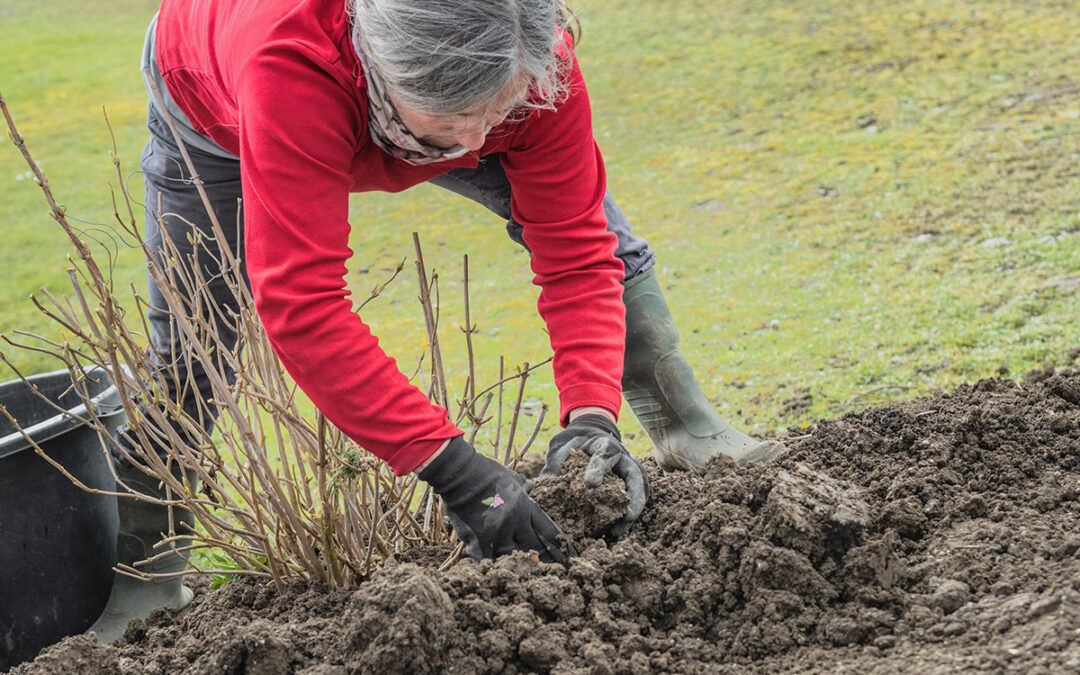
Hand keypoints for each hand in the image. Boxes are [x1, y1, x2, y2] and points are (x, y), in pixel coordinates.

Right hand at [419, 436, 570, 563]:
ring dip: (518, 566)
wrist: (461, 473)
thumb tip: (532, 487)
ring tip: (525, 578)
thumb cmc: (486, 473)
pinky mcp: (478, 539)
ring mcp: (497, 531)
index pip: (551, 533)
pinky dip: (492, 567)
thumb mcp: (513, 479)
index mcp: (527, 506)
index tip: (570, 562)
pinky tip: (495, 573)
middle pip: (535, 549)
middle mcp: (516, 521)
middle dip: (543, 562)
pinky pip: (488, 560)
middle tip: (551, 575)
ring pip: (513, 557)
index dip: (562, 550)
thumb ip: (524, 488)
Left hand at [540, 413, 647, 534]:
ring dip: (634, 511)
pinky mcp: (628, 485)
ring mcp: (629, 473)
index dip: (599, 469)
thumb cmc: (576, 442)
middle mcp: (623, 459)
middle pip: (636, 475)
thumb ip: (556, 463)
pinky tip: (616, 531)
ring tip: (619, 531)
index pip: (605, 455)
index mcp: (605, 445)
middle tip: (627, 515)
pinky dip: (627, 517)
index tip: (590, 484)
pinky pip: (634, 500)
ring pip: (640, 490)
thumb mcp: (564, 446)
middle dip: (634, 496)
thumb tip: (546, 486)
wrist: (590, 436)